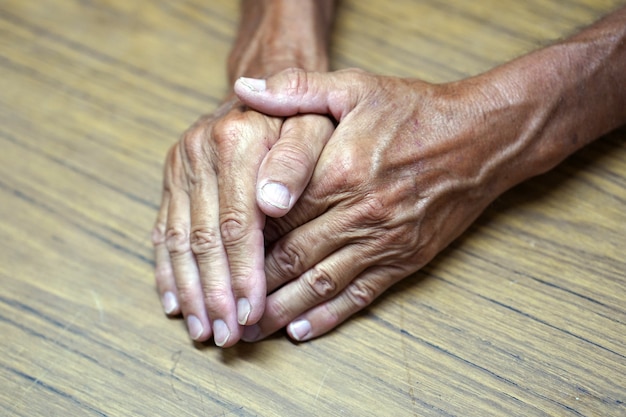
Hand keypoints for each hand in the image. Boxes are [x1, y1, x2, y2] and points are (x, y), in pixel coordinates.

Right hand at [152, 98, 333, 346]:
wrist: (265, 92)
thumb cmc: (300, 118)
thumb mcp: (315, 124)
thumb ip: (298, 159)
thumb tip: (273, 203)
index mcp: (236, 141)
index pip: (238, 223)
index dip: (243, 273)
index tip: (251, 313)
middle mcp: (199, 152)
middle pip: (204, 238)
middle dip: (215, 292)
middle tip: (226, 336)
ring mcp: (180, 166)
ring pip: (180, 239)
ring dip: (190, 290)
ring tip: (202, 329)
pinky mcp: (172, 178)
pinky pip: (164, 229)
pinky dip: (167, 269)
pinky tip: (174, 301)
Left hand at [235, 68, 519, 341]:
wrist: (479, 139)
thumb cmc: (414, 112)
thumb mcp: (354, 85)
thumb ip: (296, 88)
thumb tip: (244, 86)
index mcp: (337, 172)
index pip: (275, 215)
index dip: (241, 239)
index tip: (215, 258)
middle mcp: (355, 214)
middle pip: (290, 258)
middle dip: (251, 286)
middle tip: (220, 306)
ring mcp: (380, 242)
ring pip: (318, 285)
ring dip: (280, 311)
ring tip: (250, 330)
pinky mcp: (403, 260)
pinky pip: (359, 296)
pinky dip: (328, 316)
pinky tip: (302, 330)